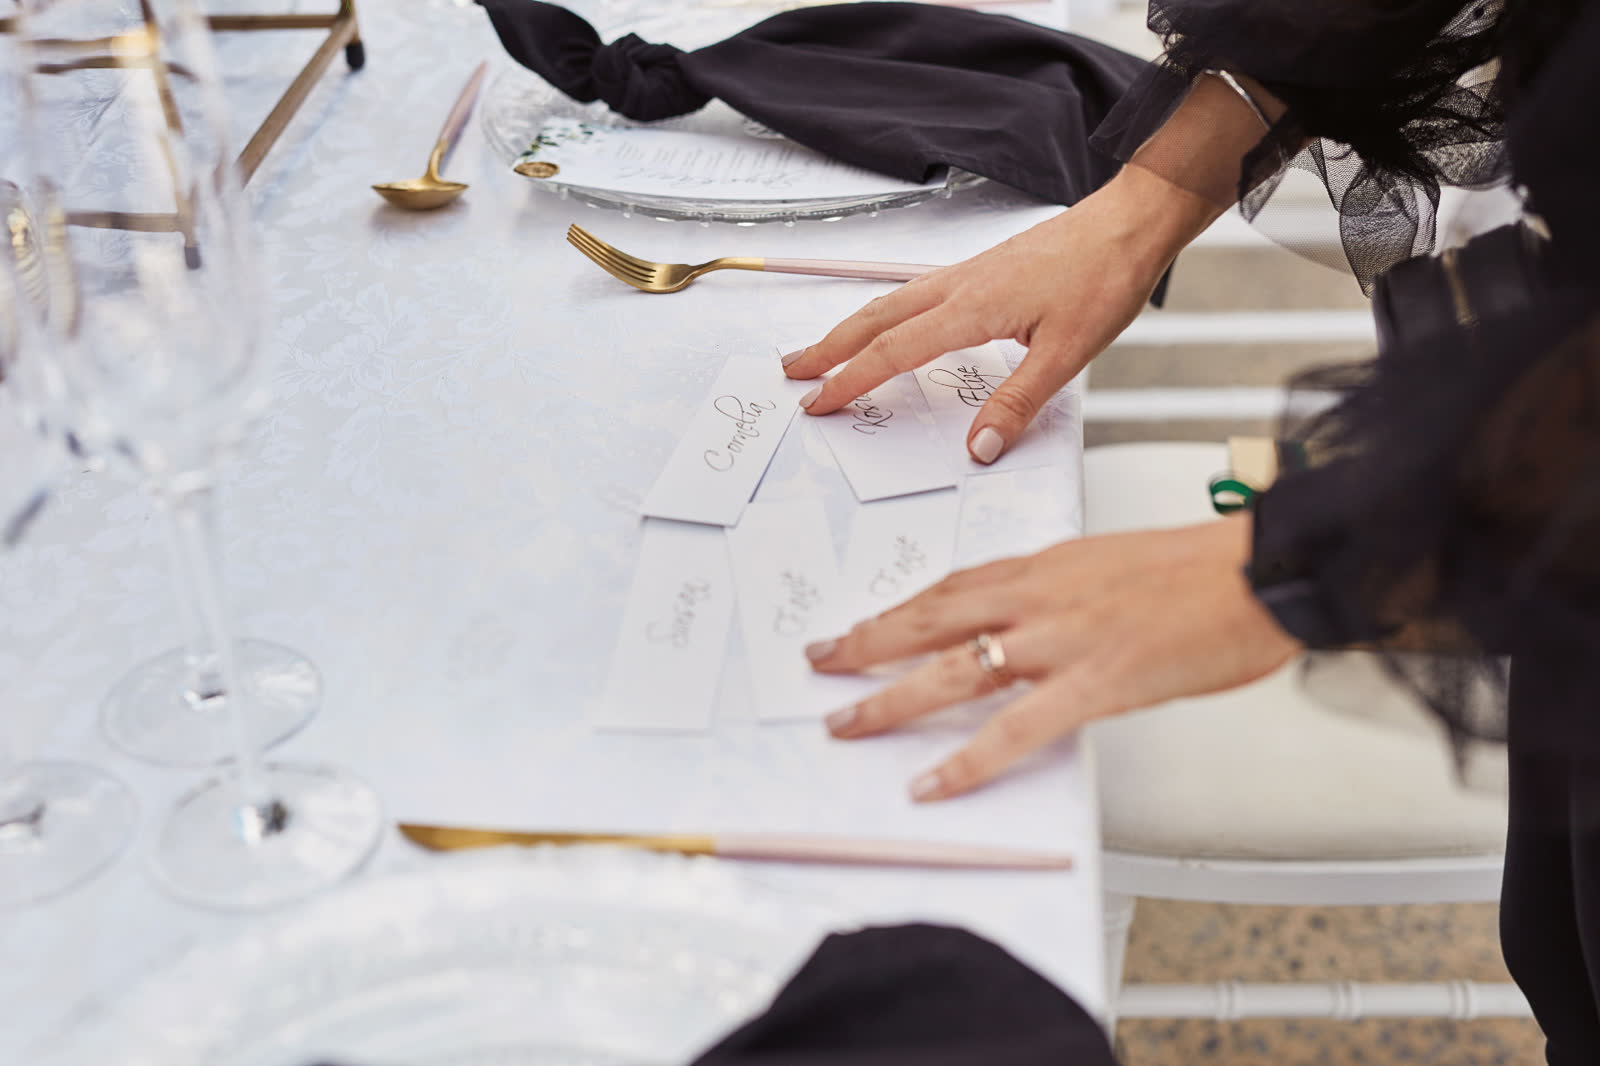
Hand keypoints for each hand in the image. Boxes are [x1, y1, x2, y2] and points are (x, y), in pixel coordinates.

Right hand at [782, 166, 1219, 463]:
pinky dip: (884, 314)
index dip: (850, 381)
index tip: (819, 403)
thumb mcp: (1067, 354)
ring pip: (889, 302)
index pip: (893, 352)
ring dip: (850, 328)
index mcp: (970, 308)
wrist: (1130, 223)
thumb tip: (979, 448)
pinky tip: (889, 324)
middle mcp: (957, 286)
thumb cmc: (1103, 277)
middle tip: (791, 372)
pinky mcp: (981, 270)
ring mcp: (966, 274)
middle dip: (828, 348)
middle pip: (874, 320)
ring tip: (822, 349)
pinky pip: (914, 293)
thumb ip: (1018, 403)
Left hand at [807, 514, 1301, 800]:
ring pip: (954, 669)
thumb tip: (1025, 622)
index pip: (950, 586)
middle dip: (867, 643)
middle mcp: (1040, 596)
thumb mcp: (1112, 566)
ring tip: (846, 725)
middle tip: (820, 664)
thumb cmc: (1200, 572)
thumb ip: (1060, 592)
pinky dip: (969, 760)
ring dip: (891, 699)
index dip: (897, 609)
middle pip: (931, 618)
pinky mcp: (1097, 681)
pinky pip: (1018, 728)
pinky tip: (933, 785)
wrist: (1263, 569)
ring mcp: (1063, 638)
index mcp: (1045, 565)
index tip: (858, 626)